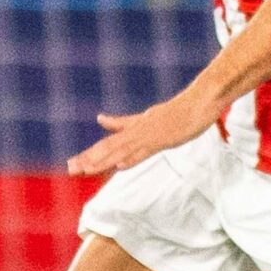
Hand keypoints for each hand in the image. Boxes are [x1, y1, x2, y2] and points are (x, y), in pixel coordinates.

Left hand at [68, 88, 219, 177]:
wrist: (201, 100)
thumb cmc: (177, 111)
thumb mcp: (145, 118)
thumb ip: (123, 122)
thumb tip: (100, 119)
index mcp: (133, 127)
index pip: (107, 143)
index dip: (90, 154)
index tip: (72, 164)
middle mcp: (137, 130)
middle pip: (109, 146)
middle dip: (89, 159)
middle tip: (70, 169)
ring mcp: (150, 134)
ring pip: (123, 149)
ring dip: (104, 160)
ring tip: (86, 170)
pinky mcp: (164, 138)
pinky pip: (146, 150)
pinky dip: (133, 158)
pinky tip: (120, 166)